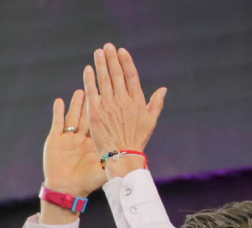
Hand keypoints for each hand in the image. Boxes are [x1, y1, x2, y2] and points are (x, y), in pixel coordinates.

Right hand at [42, 90, 106, 207]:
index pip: (103, 122)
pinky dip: (58, 112)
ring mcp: (68, 138)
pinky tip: (59, 101)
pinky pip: (57, 122)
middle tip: (97, 91)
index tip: (113, 96)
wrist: (66, 191)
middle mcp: (81, 139)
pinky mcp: (55, 140)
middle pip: (88, 116)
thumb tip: (133, 154)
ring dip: (76, 104)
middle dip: (92, 102)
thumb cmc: (86, 183)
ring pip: (73, 116)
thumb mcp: (104, 169)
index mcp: (94, 143)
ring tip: (80, 91)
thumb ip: (117, 158)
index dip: (107, 110)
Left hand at [83, 44, 166, 173]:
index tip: (121, 51)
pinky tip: (88, 69)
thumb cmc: (137, 139)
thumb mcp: (151, 121)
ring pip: (104, 81)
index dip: (126, 62)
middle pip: (116, 74)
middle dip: (111, 59)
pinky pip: (92, 93)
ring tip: (98, 52)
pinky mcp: (95, 114)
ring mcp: (108, 107)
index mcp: (136, 101)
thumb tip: (163, 89)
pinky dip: (89, 80)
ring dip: (101, 64)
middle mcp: (122, 101)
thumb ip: (156, 103)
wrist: (123, 156)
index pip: (131, 76)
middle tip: (107, 46)